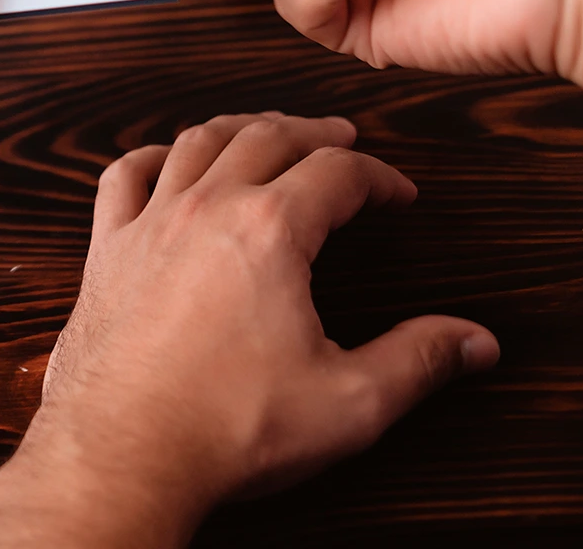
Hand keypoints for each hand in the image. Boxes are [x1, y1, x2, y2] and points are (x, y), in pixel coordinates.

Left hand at [0, 115, 495, 547]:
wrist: (123, 454)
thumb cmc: (227, 428)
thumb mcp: (349, 402)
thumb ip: (418, 362)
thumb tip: (475, 341)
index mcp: (269, 230)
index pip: (338, 172)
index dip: (378, 177)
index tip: (398, 194)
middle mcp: (205, 209)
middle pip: (267, 136)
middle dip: (314, 132)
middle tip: (341, 139)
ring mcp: (149, 225)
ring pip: (196, 142)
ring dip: (240, 128)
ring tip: (266, 132)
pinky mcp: (108, 252)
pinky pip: (124, 176)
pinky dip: (153, 156)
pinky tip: (168, 163)